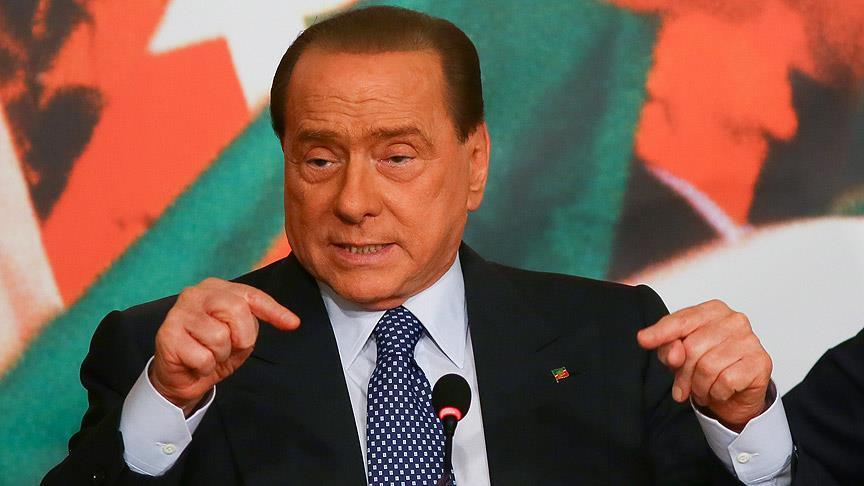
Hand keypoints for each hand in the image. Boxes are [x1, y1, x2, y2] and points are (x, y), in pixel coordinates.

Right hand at [150, 278, 299, 413]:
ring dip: (220, 355)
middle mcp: (196, 293)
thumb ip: (256, 321)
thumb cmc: (213, 350)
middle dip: (242, 337)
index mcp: (217, 288)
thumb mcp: (241, 334)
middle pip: (237, 310)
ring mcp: (179, 312)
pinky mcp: (167, 334)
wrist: (183, 376)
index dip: (274, 311)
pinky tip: (194, 362)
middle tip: (230, 347)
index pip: (251, 295)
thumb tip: (292, 321)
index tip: (293, 324)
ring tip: (209, 354)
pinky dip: (205, 367)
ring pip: (219, 336)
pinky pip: (203, 356)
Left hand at [637, 299, 771, 430]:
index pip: (681, 320)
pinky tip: (720, 391)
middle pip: (691, 347)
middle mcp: (734, 320)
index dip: (660, 333)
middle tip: (683, 387)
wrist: (737, 394)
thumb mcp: (679, 356)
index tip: (644, 340)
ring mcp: (750, 340)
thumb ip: (670, 349)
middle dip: (683, 373)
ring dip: (700, 386)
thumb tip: (673, 353)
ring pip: (708, 367)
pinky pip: (726, 381)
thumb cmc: (708, 366)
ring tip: (703, 389)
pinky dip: (717, 392)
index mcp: (712, 310)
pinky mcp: (760, 362)